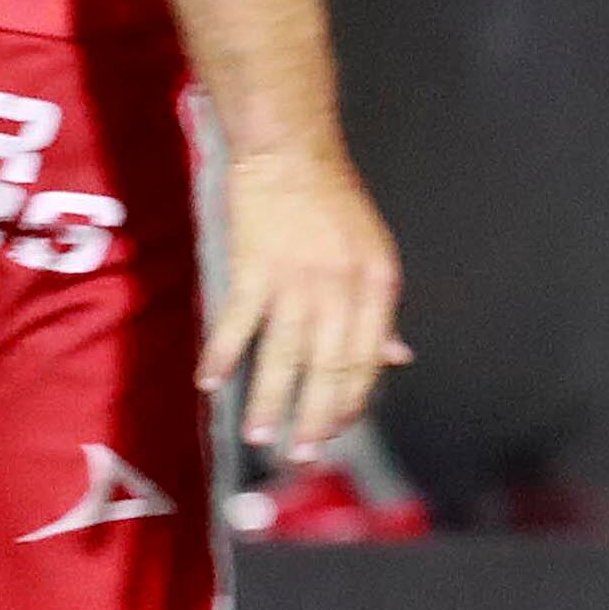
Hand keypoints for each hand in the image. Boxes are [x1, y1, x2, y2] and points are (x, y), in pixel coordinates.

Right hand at [199, 147, 407, 462]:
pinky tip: (211, 383)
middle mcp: (342, 287)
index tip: (335, 432)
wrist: (291, 153)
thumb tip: (397, 358)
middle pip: (329, 367)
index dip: (352, 401)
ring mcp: (297, 280)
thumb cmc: (333, 204)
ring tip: (259, 435)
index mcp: (377, 284)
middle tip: (303, 456)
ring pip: (285, 356)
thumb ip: (379, 311)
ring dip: (269, 400)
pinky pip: (239, 324)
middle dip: (315, 417)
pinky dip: (224, 356)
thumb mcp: (373, 254)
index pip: (367, 359)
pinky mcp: (254, 269)